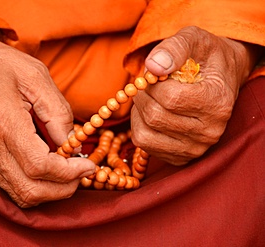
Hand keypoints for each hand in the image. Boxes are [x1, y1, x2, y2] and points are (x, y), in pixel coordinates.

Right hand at [0, 28, 94, 206]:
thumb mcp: (32, 74)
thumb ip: (56, 111)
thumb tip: (72, 143)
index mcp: (5, 125)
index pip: (40, 167)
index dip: (69, 172)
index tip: (88, 164)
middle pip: (31, 191)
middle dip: (63, 189)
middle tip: (81, 172)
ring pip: (20, 194)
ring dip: (49, 191)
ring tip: (67, 172)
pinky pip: (10, 185)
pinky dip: (34, 185)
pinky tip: (46, 168)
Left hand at [131, 26, 259, 164]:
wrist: (219, 78)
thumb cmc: (204, 57)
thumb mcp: (193, 39)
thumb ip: (174, 48)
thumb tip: (152, 67)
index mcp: (217, 102)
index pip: (170, 98)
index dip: (152, 83)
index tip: (155, 73)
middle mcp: (210, 131)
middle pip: (155, 117)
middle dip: (143, 96)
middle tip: (147, 85)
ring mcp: (195, 148)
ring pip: (145, 135)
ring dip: (138, 112)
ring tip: (150, 98)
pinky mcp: (180, 157)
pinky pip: (144, 145)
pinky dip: (139, 126)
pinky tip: (150, 113)